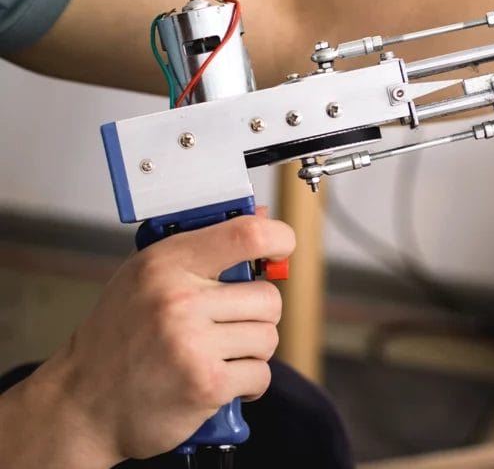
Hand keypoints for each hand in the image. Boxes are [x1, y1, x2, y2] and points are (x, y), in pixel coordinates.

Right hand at [1, 213, 294, 466]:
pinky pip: (261, 374)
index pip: (246, 234)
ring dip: (250, 351)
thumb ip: (202, 250)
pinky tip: (216, 380)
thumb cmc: (119, 337)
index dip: (278, 237)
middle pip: (268, 297)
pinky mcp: (207, 384)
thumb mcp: (146, 278)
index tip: (281, 246)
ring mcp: (193, 344)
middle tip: (226, 326)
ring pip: (268, 337)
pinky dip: (246, 383)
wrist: (83, 404)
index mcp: (167, 264)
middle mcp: (179, 300)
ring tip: (214, 354)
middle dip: (256, 316)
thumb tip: (263, 218)